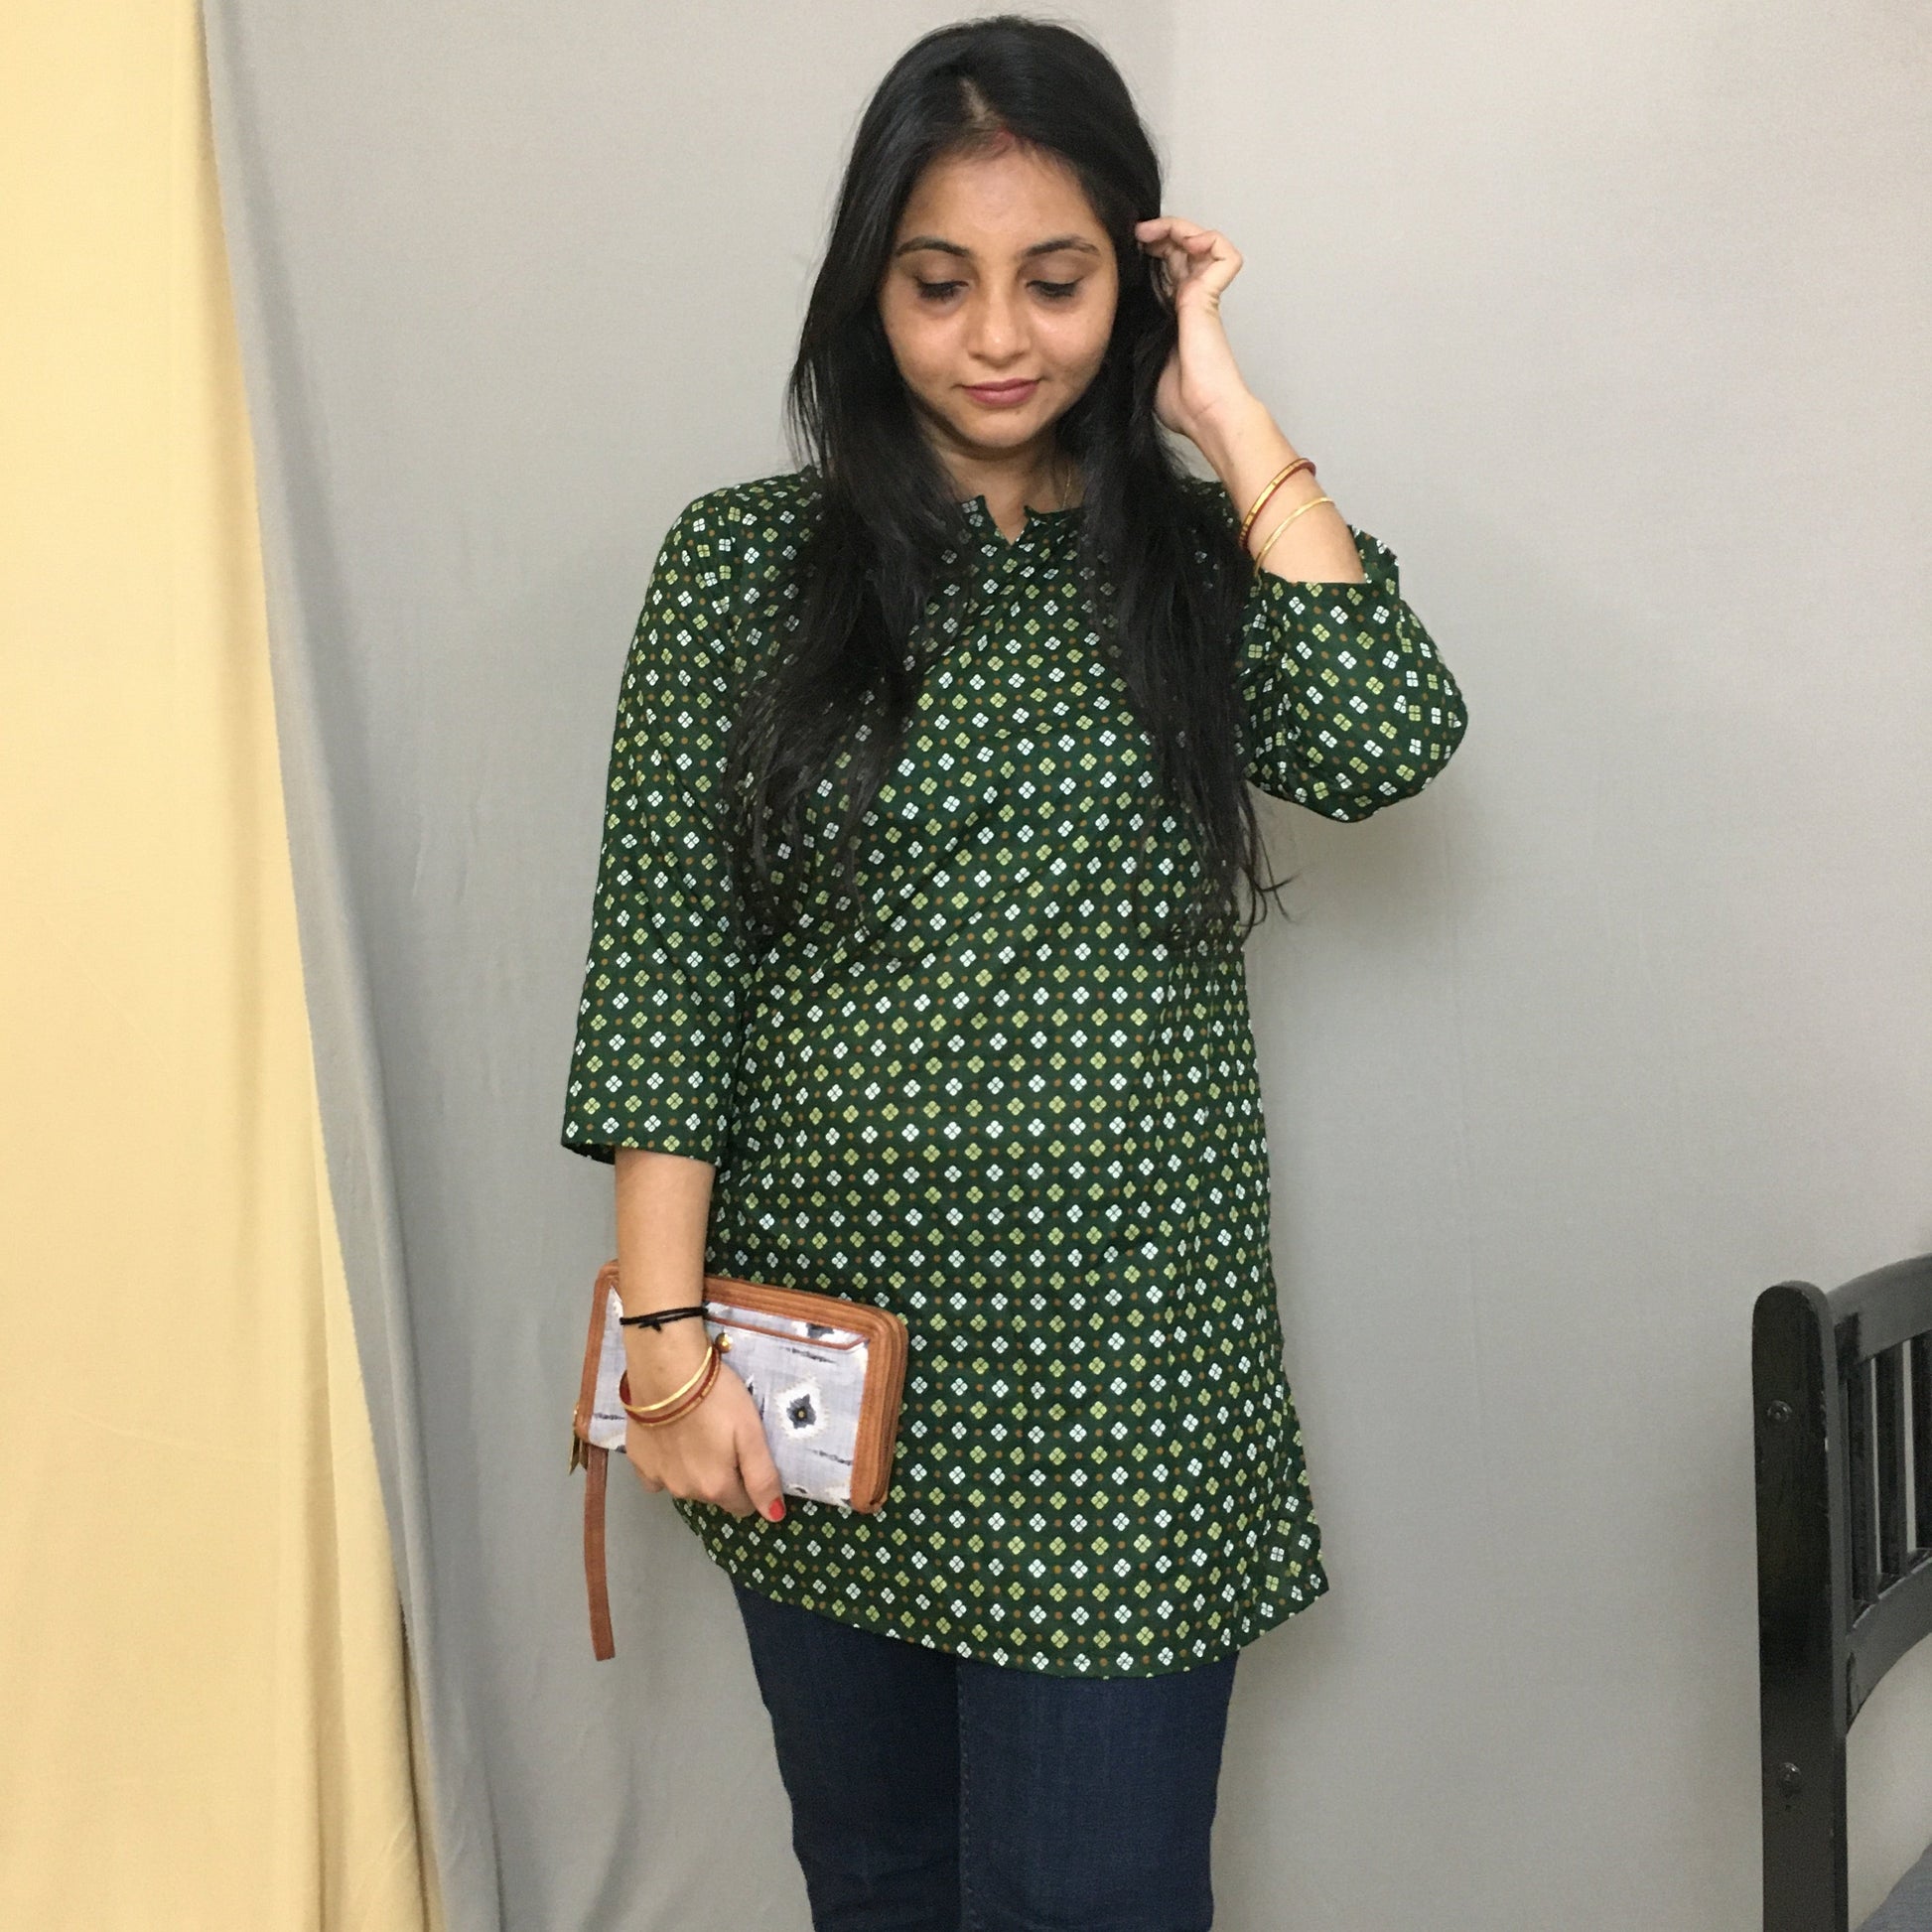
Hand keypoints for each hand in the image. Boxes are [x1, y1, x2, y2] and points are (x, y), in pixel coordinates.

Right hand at [623, 1351, 785, 1521]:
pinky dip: (666, 1464)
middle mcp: (686, 1491)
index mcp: (716, 1487)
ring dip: (695, 1468)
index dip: (749, 1485)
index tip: (747, 1456)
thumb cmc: (717, 1398)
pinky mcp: (637, 1461)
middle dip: (723, 1473)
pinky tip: (670, 1439)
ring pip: (686, 1483)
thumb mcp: (750, 1433)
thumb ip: (762, 1477)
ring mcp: (658, 1478)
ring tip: (698, 1432)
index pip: (742, 1505)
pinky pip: (656, 1475)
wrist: (665, 1371)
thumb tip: (774, 1516)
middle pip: (714, 1493)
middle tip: (724, 1436)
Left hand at [1134, 215, 1259, 448]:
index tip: (1124, 249)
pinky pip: (1225, 255)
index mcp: (1170, 314)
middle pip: (1179, 248)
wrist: (1201, 414)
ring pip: (1200, 242)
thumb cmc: (1176, 401)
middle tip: (1136, 234)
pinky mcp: (1211, 297)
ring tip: (1155, 232)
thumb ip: (1122, 339)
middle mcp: (1188, 300)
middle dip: (1158, 232)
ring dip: (1179, 228)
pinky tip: (1187, 242)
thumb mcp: (1133, 360)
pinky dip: (1211, 239)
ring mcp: (1201, 296)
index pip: (1162, 268)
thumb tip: (1093, 328)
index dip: (1147, 251)